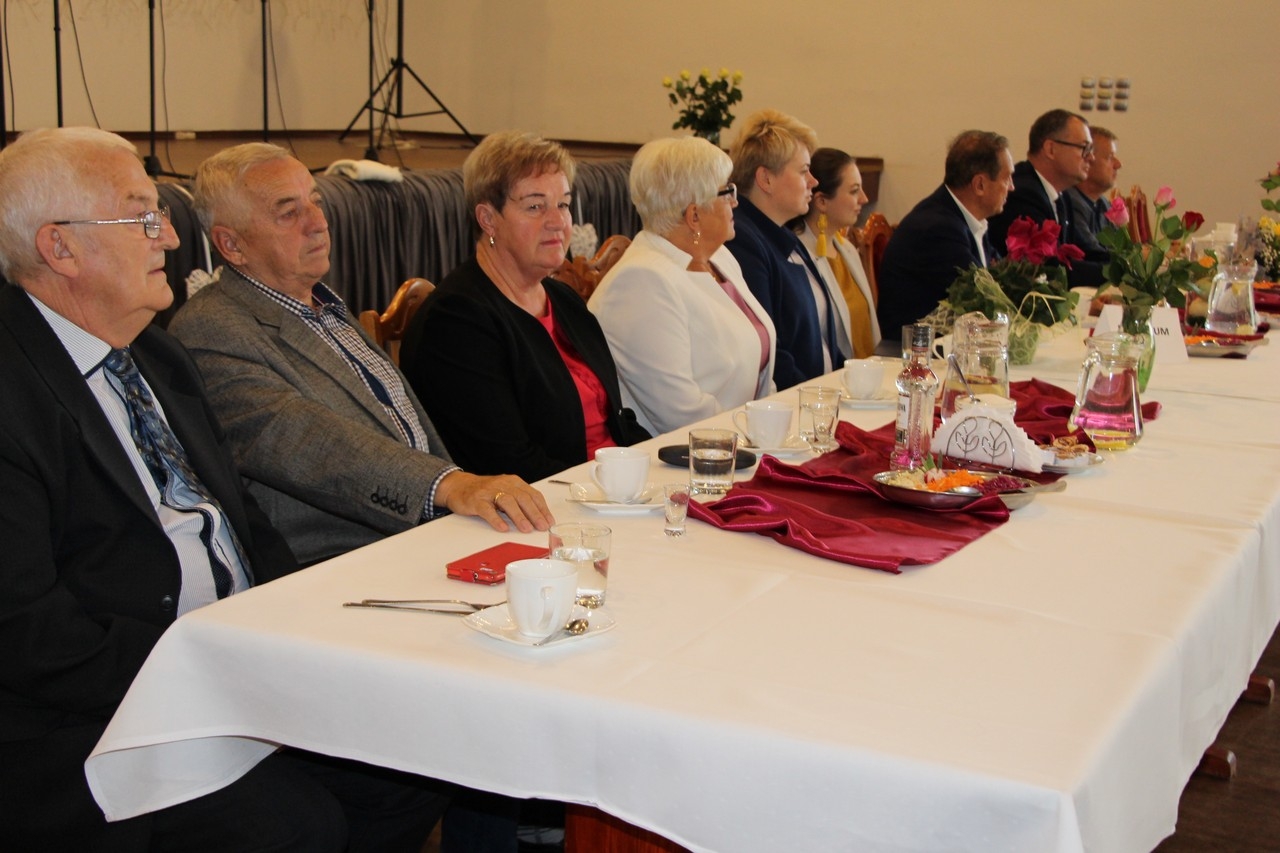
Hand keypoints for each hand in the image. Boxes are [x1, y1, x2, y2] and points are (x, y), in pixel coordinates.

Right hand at [434, 471, 554, 532]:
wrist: (458, 486)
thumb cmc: (485, 491)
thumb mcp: (505, 492)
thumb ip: (520, 502)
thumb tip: (538, 519)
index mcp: (513, 482)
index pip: (532, 494)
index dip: (542, 508)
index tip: (549, 521)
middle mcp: (503, 485)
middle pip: (522, 498)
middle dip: (534, 513)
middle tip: (542, 526)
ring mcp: (489, 492)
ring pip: (507, 502)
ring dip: (519, 516)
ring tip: (526, 529)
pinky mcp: (476, 500)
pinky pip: (487, 510)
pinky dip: (496, 519)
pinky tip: (502, 528)